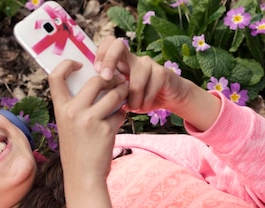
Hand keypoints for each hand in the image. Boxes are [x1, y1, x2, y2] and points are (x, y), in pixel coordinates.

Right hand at [48, 59, 128, 207]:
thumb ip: (76, 106)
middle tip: (117, 83)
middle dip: (110, 80)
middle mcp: (72, 112)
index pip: (56, 76)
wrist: (83, 177)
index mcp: (60, 109)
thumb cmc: (77, 150)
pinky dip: (122, 116)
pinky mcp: (105, 129)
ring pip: (114, 94)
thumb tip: (97, 82)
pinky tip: (117, 123)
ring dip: (122, 95)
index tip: (80, 63)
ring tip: (122, 101)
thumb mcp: (69, 126)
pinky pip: (120, 112)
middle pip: (96, 80)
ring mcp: (89, 120)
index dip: (67, 64)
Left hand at [94, 37, 221, 131]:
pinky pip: (149, 89)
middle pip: (118, 45)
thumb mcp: (122, 96)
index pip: (108, 43)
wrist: (170, 98)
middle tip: (105, 78)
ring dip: (133, 99)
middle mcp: (134, 58)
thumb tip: (94, 97)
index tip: (96, 71)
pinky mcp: (162, 72)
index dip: (101, 53)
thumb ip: (111, 93)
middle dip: (109, 61)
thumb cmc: (141, 98)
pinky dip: (144, 102)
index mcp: (122, 62)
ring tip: (133, 108)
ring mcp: (148, 63)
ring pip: (135, 81)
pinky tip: (144, 106)